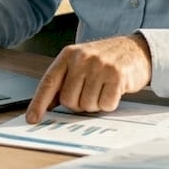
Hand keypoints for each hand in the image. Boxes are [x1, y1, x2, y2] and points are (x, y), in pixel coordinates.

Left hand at [25, 34, 151, 123]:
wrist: (135, 49)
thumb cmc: (105, 60)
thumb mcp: (80, 62)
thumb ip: (64, 81)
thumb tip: (46, 105)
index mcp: (69, 55)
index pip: (49, 82)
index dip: (39, 102)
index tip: (32, 118)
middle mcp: (82, 59)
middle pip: (69, 100)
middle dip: (78, 104)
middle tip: (90, 93)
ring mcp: (100, 66)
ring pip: (87, 105)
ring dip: (95, 104)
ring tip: (102, 89)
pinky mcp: (117, 76)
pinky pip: (106, 104)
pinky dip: (109, 104)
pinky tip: (113, 90)